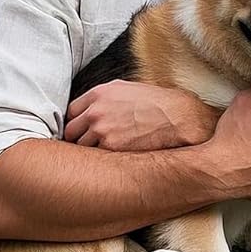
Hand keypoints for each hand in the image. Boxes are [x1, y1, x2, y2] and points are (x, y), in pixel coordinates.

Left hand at [64, 79, 217, 150]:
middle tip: (92, 145)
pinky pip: (96, 159)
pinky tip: (112, 162)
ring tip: (105, 155)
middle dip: (79, 139)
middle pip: (71, 131)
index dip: (77, 123)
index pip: (71, 112)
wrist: (179, 118)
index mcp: (100, 94)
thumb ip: (106, 97)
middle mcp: (96, 111)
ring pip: (81, 148)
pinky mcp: (111, 148)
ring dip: (91, 153)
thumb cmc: (158, 104)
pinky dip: (102, 162)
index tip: (83, 130)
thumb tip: (93, 107)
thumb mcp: (129, 89)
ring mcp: (102, 130)